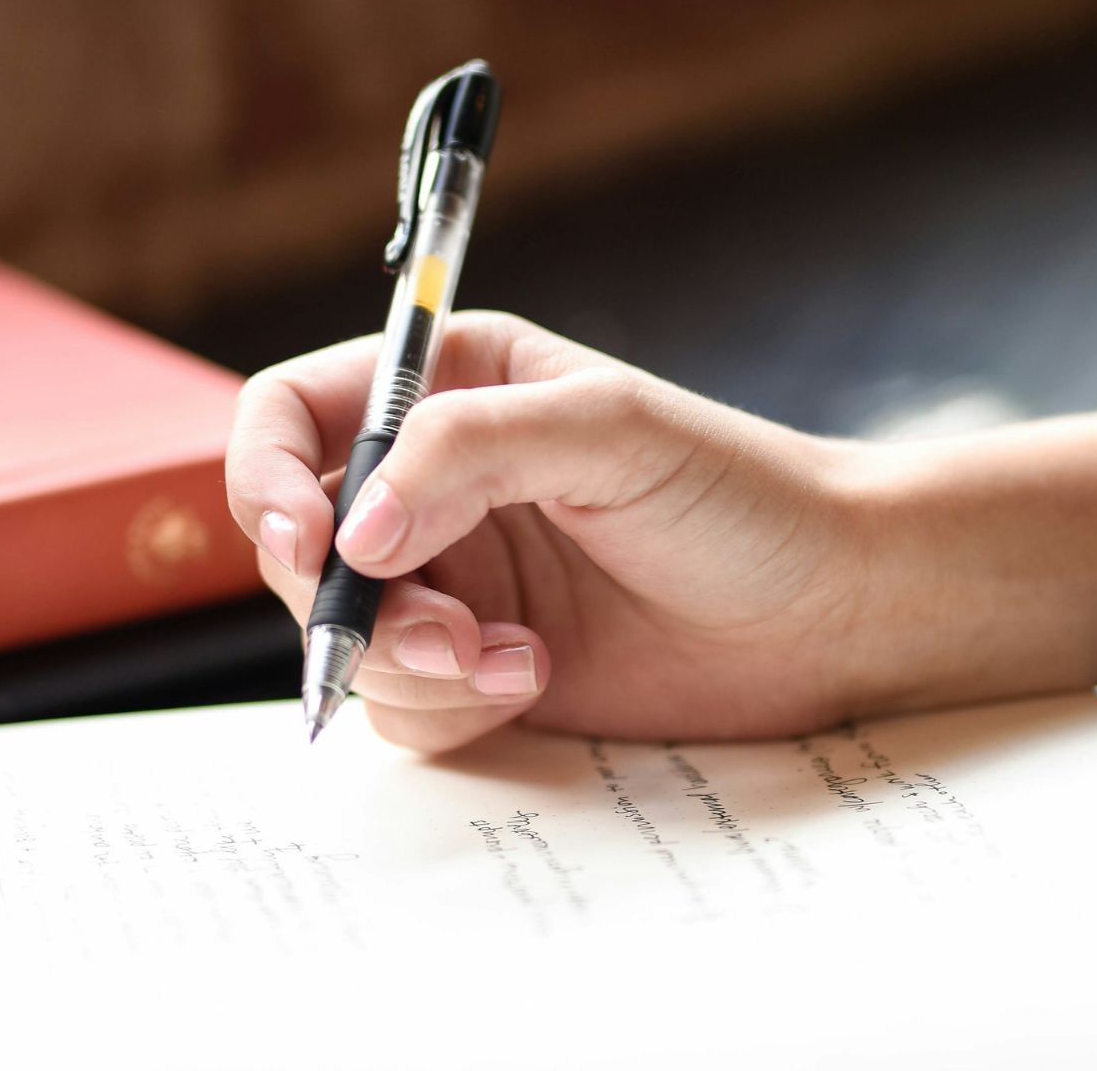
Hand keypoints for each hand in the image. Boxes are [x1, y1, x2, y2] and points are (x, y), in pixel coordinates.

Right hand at [224, 313, 875, 752]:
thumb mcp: (609, 431)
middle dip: (352, 602)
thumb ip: (469, 451)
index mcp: (450, 390)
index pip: (291, 418)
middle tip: (442, 630)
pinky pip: (401, 706)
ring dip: (407, 663)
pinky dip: (450, 707)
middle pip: (301, 545)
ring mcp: (453, 583)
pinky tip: (535, 680)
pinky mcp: (479, 670)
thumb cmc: (740, 494)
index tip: (307, 541)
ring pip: (343, 638)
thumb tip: (351, 533)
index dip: (266, 478)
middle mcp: (433, 485)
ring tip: (512, 660)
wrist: (830, 610)